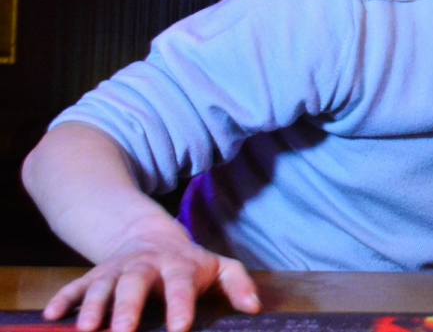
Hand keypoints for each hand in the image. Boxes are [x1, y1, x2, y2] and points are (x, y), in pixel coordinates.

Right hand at [43, 233, 259, 331]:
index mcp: (178, 266)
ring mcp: (117, 270)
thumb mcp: (217, 267)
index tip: (180, 328)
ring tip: (87, 329)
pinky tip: (51, 316)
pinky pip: (75, 286)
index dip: (181, 305)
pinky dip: (63, 299)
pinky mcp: (94, 275)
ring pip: (103, 286)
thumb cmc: (188, 263)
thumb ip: (237, 284)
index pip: (181, 285)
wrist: (149, 236)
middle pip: (135, 284)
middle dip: (128, 308)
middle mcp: (144, 267)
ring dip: (93, 306)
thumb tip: (254, 307)